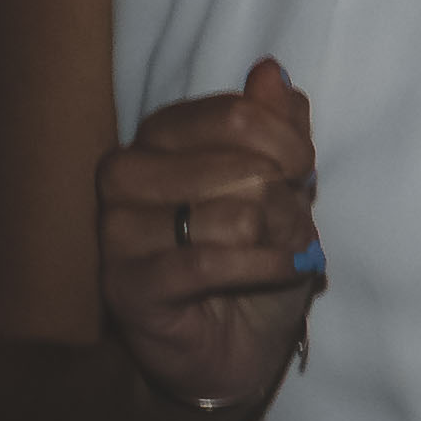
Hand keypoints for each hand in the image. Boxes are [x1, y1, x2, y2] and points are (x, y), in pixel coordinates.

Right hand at [99, 56, 321, 415]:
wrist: (236, 349)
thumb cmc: (255, 260)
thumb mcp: (282, 186)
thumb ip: (276, 125)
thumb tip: (268, 71)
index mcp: (159, 138)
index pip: (236, 115)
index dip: (291, 147)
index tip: (303, 174)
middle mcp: (125, 175)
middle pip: (242, 166)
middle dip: (288, 203)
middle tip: (288, 228)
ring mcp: (116, 231)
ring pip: (234, 215)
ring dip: (279, 241)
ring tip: (276, 255)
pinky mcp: (125, 286)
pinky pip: (211, 262)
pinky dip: (265, 269)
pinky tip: (281, 273)